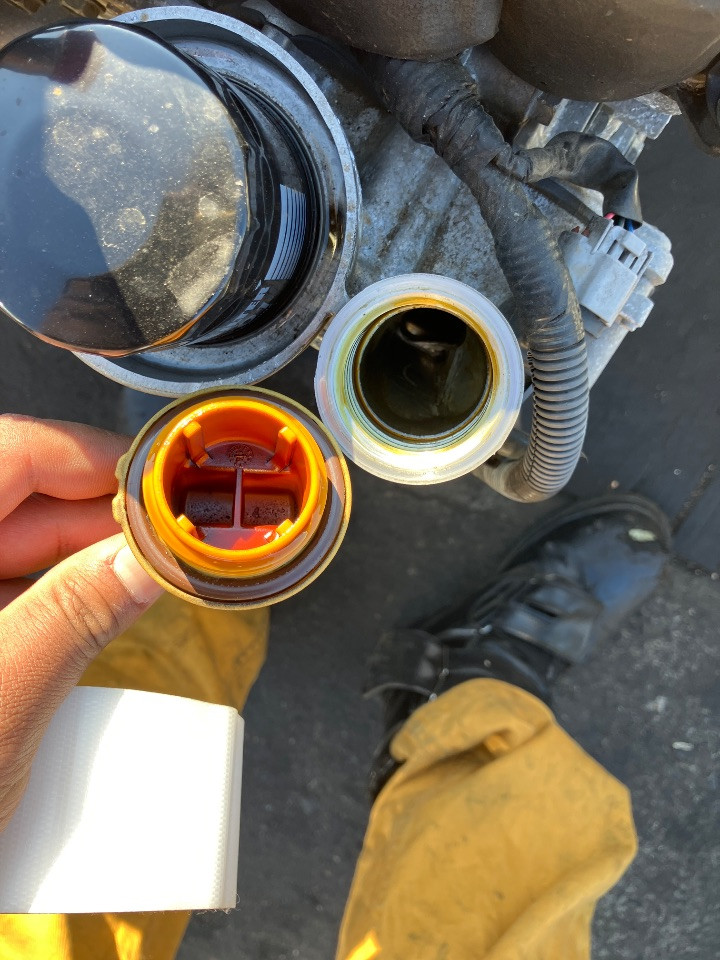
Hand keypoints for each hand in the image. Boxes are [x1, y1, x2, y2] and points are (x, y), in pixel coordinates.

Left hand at [0, 414, 162, 830]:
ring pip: (11, 550)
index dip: (86, 457)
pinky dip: (49, 601)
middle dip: (94, 520)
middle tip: (164, 544)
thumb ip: (71, 616)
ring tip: (139, 584)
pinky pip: (2, 596)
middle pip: (13, 500)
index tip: (155, 482)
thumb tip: (142, 557)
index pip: (6, 453)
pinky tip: (91, 620)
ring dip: (77, 564)